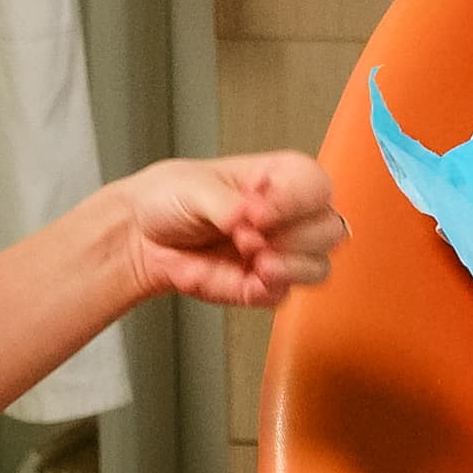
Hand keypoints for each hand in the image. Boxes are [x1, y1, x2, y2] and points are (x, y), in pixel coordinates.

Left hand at [119, 154, 345, 310]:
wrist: (142, 236)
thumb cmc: (171, 198)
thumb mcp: (193, 187)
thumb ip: (225, 202)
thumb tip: (246, 216)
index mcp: (280, 177)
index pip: (317, 186)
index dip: (293, 200)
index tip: (257, 209)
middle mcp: (289, 216)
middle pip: (330, 230)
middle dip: (293, 236)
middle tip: (250, 233)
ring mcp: (281, 253)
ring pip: (319, 267)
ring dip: (290, 266)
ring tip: (256, 260)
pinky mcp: (265, 286)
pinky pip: (283, 295)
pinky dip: (266, 289)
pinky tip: (247, 277)